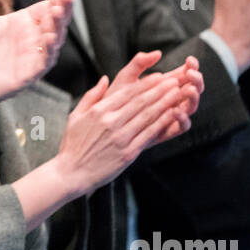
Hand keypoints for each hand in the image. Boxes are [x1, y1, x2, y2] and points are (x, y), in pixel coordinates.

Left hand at [0, 0, 73, 137]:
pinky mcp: (23, 77)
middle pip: (55, 23)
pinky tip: (48, 39)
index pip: (46, 9)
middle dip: (64, 9)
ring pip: (53, 43)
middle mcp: (28, 41)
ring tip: (58, 12)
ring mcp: (28, 59)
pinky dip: (47, 52)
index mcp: (19, 24)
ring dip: (58, 28)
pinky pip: (41, 65)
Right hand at [47, 52, 199, 196]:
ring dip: (165, 103)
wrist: (72, 173)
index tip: (159, 76)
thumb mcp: (75, 116)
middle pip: (141, 102)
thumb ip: (91, 96)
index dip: (146, 83)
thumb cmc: (73, 145)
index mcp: (99, 111)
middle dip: (160, 90)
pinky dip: (162, 123)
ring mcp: (121, 138)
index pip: (128, 93)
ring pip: (148, 116)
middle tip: (175, 80)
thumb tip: (104, 79)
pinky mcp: (128, 153)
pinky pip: (148, 134)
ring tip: (177, 94)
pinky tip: (172, 116)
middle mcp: (111, 122)